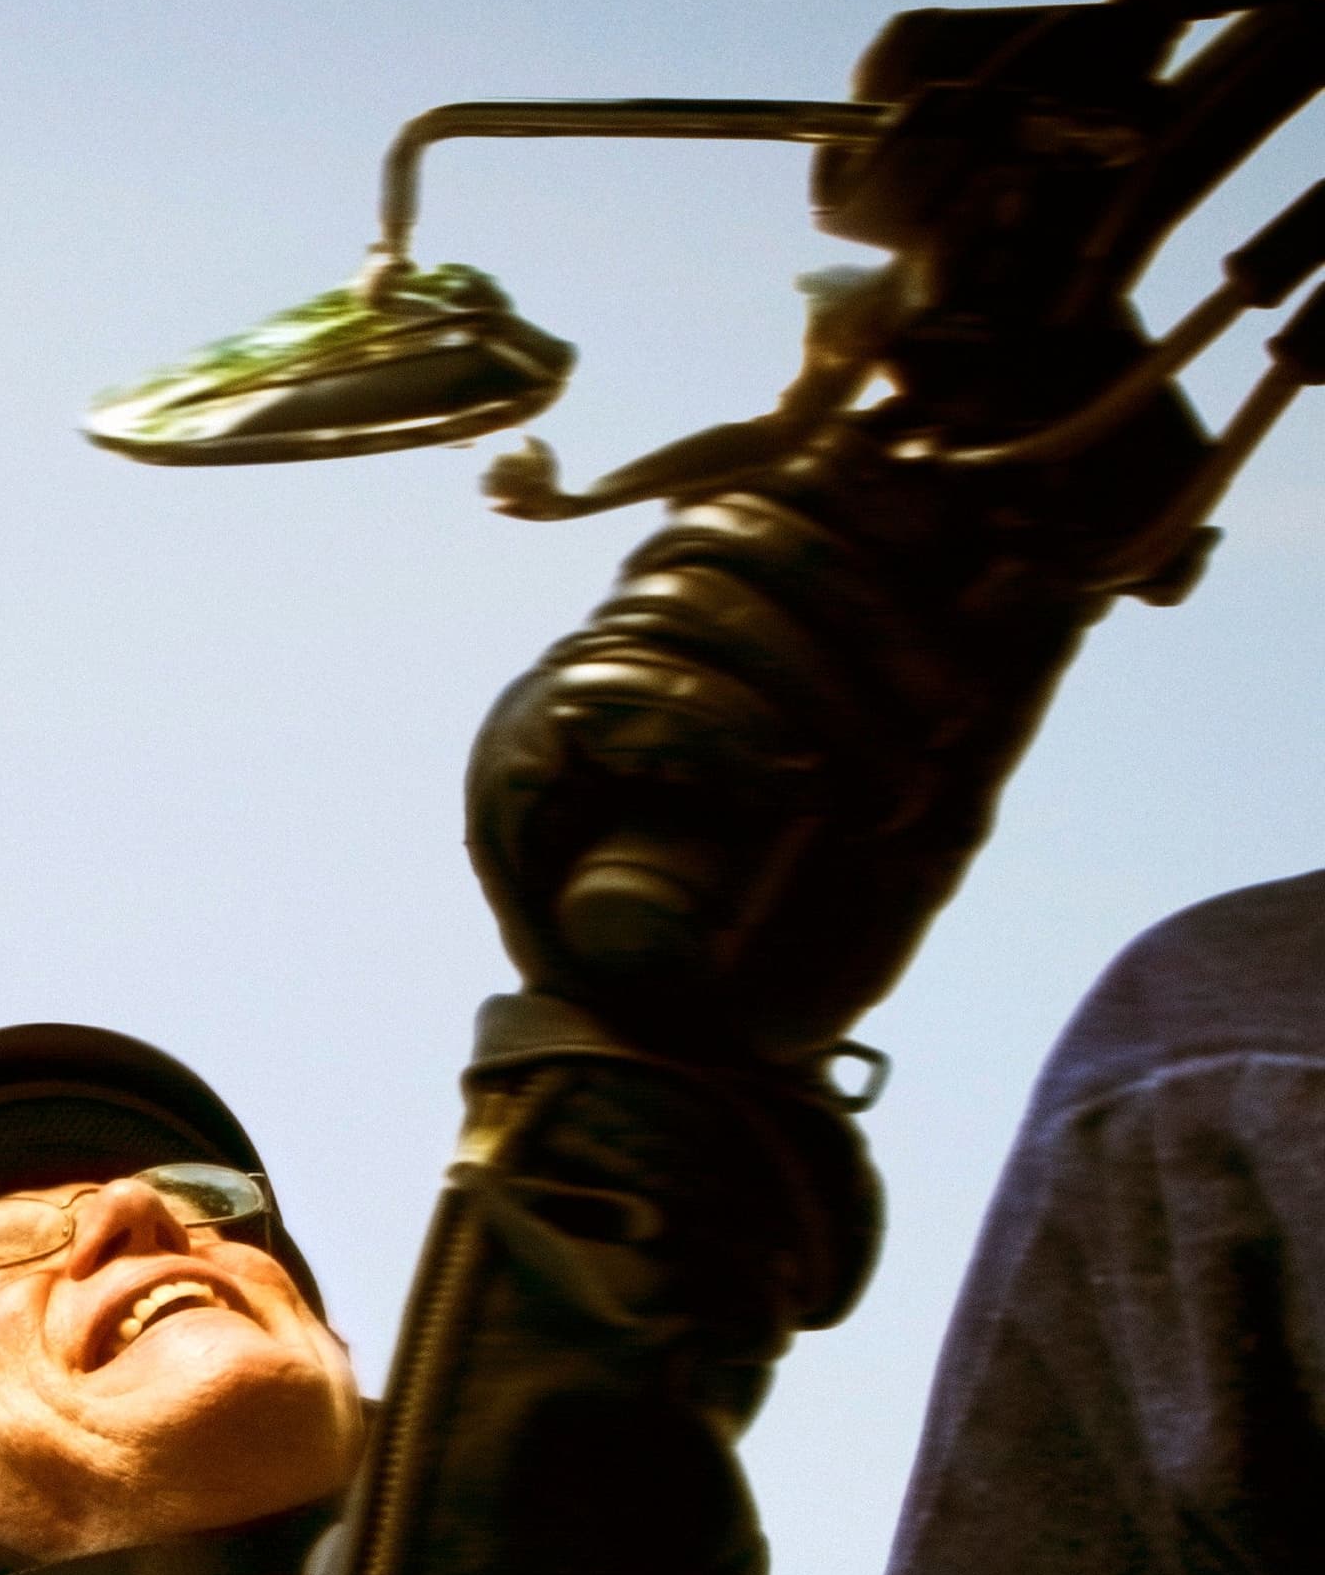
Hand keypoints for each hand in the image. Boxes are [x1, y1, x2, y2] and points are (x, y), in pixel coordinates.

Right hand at [464, 469, 1107, 1070]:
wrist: (698, 1078)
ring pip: (678, 599)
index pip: (767, 496)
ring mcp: (560, 699)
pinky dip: (717, 724)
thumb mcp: (925, 807)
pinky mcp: (519, 767)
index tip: (957, 556)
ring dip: (807, 677)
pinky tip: (792, 782)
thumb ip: (981, 696)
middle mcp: (623, 645)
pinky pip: (612, 691)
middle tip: (947, 717)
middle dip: (860, 608)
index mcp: (712, 630)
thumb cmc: (803, 945)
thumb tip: (1055, 565)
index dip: (858, 502)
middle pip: (724, 532)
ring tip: (884, 782)